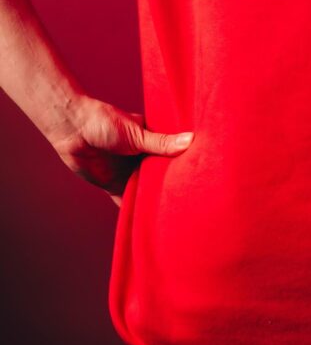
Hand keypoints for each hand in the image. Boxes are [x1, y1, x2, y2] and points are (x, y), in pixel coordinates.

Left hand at [48, 95, 193, 207]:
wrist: (73, 130)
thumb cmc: (105, 122)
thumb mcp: (138, 133)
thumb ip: (162, 143)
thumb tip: (191, 140)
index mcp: (152, 140)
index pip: (174, 155)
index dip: (186, 164)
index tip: (204, 174)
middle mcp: (144, 157)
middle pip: (162, 176)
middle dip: (173, 185)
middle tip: (195, 200)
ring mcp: (130, 172)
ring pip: (147, 190)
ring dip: (155, 199)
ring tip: (176, 214)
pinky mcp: (115, 186)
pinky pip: (128, 201)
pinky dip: (135, 210)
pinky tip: (147, 222)